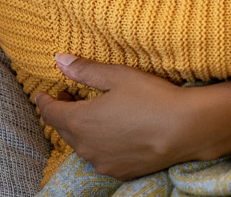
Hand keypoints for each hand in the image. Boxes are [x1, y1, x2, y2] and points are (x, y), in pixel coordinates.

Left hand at [36, 54, 230, 181]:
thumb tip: (60, 60)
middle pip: (63, 130)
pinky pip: (100, 156)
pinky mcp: (119, 171)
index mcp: (80, 121)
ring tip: (93, 114)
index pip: (50, 112)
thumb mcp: (117, 76)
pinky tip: (113, 133)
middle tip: (70, 97)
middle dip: (63, 113)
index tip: (44, 93)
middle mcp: (86, 147)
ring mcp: (102, 162)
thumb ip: (85, 70)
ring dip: (81, 129)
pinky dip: (99, 144)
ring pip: (81, 145)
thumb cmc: (151, 98)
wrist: (186, 128)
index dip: (44, 101)